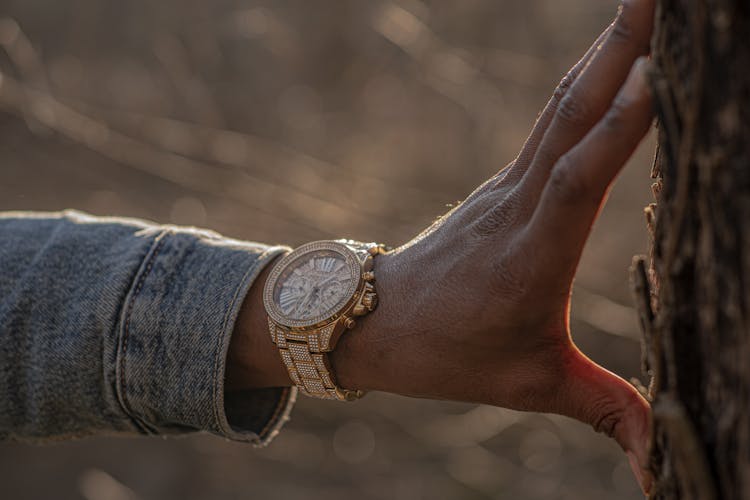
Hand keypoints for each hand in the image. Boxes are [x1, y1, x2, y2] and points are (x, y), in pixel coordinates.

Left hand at [331, 0, 654, 491]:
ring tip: (641, 3)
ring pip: (561, 108)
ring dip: (602, 50)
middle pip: (571, 117)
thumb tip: (659, 471)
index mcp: (530, 257)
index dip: (619, 127)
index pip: (578, 178)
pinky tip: (608, 54)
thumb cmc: (451, 354)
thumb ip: (605, 414)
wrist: (378, 321)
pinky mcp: (506, 184)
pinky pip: (551, 122)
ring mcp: (509, 188)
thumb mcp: (531, 387)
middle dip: (618, 50)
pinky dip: (584, 82)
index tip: (658, 71)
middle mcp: (519, 207)